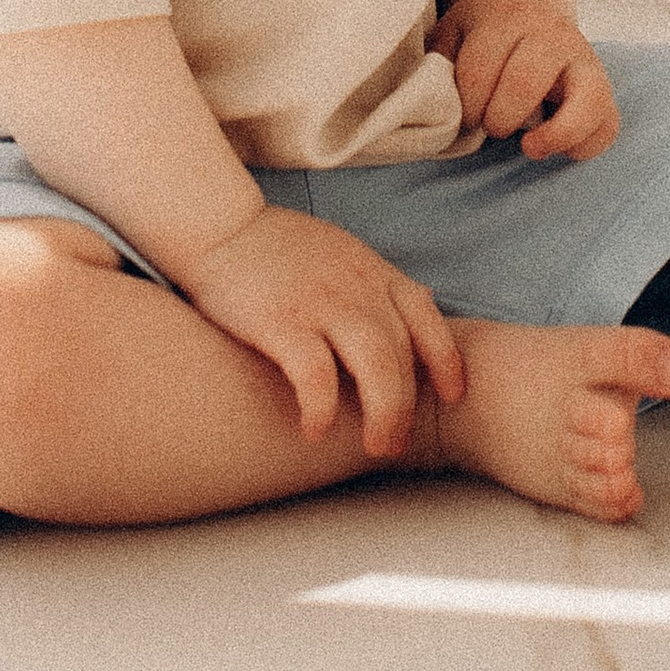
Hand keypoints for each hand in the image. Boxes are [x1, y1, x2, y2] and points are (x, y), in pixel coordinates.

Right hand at [176, 206, 466, 456]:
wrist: (218, 224)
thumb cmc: (277, 249)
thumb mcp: (342, 254)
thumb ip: (375, 285)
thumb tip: (414, 312)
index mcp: (374, 273)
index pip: (428, 318)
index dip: (447, 361)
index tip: (451, 396)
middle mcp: (358, 288)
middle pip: (404, 355)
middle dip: (406, 407)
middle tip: (392, 443)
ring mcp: (323, 303)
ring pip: (377, 366)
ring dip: (383, 413)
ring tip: (373, 445)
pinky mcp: (282, 321)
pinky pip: (317, 376)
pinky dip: (323, 408)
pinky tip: (314, 430)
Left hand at [430, 0, 620, 159]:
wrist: (528, 9)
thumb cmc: (481, 35)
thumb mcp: (452, 34)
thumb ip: (437, 63)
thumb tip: (429, 104)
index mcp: (505, 15)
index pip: (480, 70)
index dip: (468, 106)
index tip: (465, 118)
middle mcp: (550, 31)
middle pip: (525, 82)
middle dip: (499, 118)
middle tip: (491, 126)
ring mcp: (583, 57)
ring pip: (585, 99)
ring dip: (553, 134)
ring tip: (529, 148)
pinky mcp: (604, 87)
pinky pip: (607, 124)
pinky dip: (582, 145)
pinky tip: (554, 148)